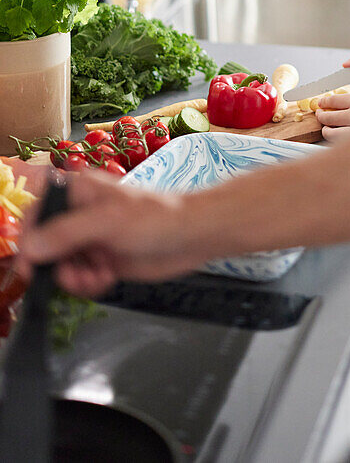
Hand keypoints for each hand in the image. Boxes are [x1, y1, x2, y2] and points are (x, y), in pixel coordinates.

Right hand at [18, 171, 201, 297]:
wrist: (193, 236)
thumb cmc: (157, 216)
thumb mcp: (107, 221)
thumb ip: (66, 233)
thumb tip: (30, 247)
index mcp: (78, 192)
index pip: (38, 213)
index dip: (29, 239)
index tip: (30, 264)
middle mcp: (82, 215)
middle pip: (46, 246)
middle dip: (56, 266)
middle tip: (73, 275)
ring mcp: (93, 239)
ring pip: (63, 266)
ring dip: (74, 278)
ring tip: (97, 277)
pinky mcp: (105, 260)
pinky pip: (81, 278)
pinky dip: (88, 284)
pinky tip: (106, 278)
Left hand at [315, 90, 349, 141]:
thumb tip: (345, 105)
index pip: (334, 99)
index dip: (325, 101)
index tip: (321, 102)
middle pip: (328, 115)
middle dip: (321, 116)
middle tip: (320, 115)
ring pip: (330, 132)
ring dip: (326, 131)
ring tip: (326, 129)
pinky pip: (339, 146)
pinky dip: (336, 144)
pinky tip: (338, 141)